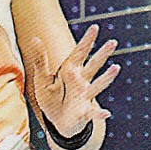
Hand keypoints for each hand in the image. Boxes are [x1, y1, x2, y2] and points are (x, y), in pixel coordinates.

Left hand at [27, 24, 119, 138]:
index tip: (95, 27)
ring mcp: (84, 96)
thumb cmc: (50, 98)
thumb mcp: (42, 79)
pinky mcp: (84, 112)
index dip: (87, 41)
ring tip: (116, 68)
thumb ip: (40, 60)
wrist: (56, 121)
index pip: (79, 53)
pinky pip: (92, 113)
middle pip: (93, 66)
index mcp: (70, 71)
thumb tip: (35, 38)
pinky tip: (106, 113)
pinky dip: (99, 114)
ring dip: (106, 78)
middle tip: (113, 42)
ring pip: (97, 85)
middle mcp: (81, 81)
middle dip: (102, 54)